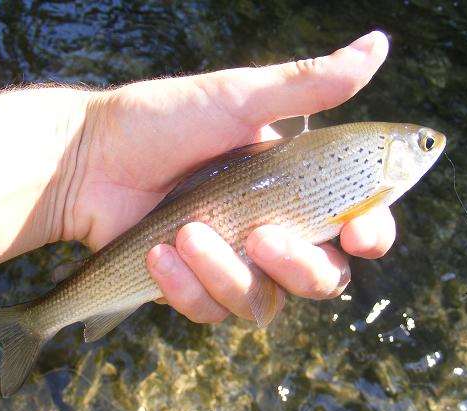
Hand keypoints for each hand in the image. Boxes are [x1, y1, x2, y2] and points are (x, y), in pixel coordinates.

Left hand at [66, 31, 392, 322]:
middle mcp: (270, 229)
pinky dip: (185, 288)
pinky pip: (211, 310)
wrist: (87, 160)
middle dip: (299, 266)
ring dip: (226, 273)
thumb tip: (379, 43)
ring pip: (262, 303)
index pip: (353, 222)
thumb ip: (307, 83)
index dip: (369, 234)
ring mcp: (232, 263)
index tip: (358, 234)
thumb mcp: (236, 97)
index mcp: (291, 186)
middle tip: (262, 237)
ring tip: (184, 232)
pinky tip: (157, 255)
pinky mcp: (194, 287)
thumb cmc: (160, 120)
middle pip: (320, 278)